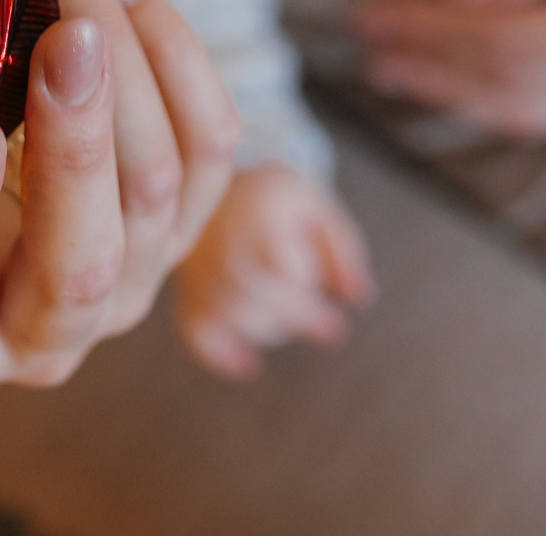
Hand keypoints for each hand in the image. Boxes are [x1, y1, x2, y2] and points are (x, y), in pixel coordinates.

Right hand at [174, 164, 373, 379]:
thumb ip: (344, 250)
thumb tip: (359, 298)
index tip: (337, 326)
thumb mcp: (318, 208)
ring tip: (289, 326)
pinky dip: (215, 352)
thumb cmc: (278, 201)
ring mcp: (198, 262)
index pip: (280, 268)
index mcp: (260, 212)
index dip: (308, 306)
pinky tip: (247, 364)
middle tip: (327, 330)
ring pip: (221, 311)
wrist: (216, 181)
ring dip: (261, 331)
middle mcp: (222, 237)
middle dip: (291, 319)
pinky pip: (193, 325)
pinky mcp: (186, 285)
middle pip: (248, 293)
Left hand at [351, 0, 545, 135]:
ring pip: (528, 109)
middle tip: (360, 37)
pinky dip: (491, 95)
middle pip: (509, 84)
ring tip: (385, 66)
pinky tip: (448, 77)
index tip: (372, 7)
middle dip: (429, 63)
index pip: (508, 41)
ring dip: (451, 90)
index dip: (433, 29)